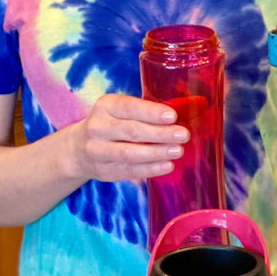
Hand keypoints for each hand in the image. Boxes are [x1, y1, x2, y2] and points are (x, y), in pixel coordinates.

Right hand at [66, 94, 188, 181]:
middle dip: (160, 134)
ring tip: (178, 151)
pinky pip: (129, 171)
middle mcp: (98, 127)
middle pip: (132, 131)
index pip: (130, 107)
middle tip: (183, 135)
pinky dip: (150, 169)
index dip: (151, 112)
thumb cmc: (115, 123)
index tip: (172, 116)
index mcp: (106, 105)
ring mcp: (97, 150)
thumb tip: (196, 104)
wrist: (79, 147)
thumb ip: (153, 110)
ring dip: (157, 152)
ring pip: (129, 153)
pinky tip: (167, 165)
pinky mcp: (103, 170)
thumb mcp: (125, 110)